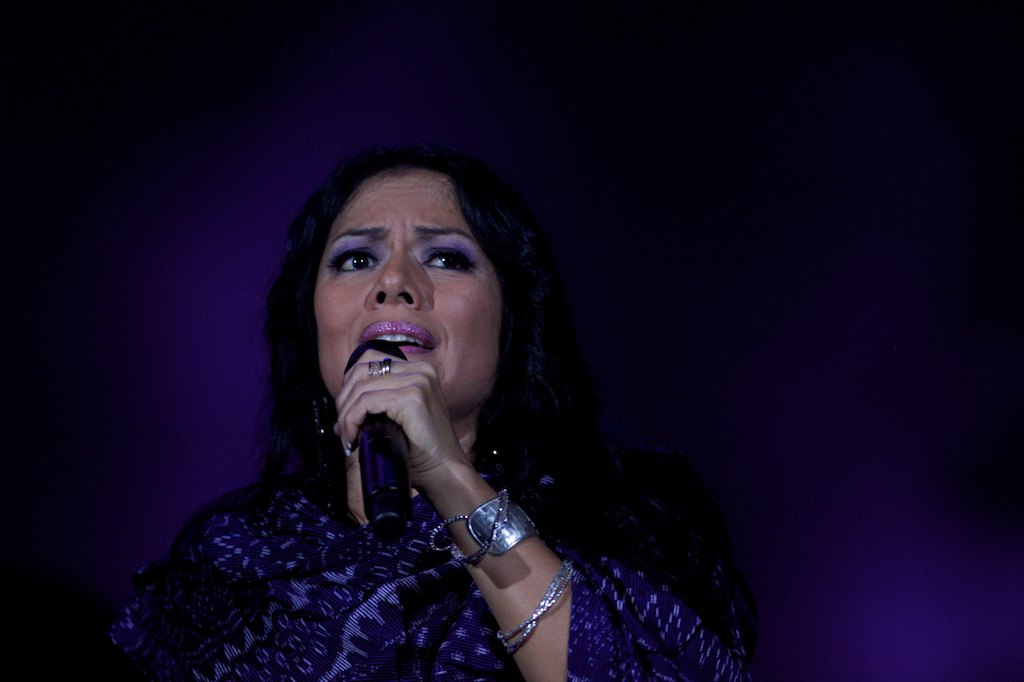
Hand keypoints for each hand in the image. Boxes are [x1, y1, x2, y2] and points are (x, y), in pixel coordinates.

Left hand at [332, 349, 473, 494]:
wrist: (444, 470)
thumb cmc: (421, 449)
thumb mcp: (399, 415)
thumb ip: (378, 400)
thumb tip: (342, 405)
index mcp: (418, 369)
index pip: (369, 359)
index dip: (349, 384)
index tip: (345, 410)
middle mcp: (420, 369)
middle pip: (361, 371)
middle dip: (344, 401)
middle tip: (341, 428)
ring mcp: (418, 381)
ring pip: (360, 389)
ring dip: (345, 415)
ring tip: (347, 437)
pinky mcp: (412, 397)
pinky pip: (366, 403)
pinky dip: (352, 421)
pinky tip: (353, 438)